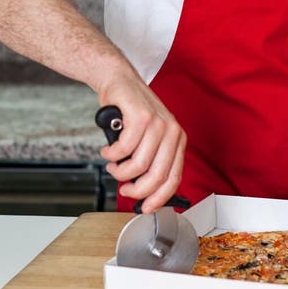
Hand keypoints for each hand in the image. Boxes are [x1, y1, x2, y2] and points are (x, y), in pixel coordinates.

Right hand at [97, 75, 186, 212]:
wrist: (119, 81)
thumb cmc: (131, 112)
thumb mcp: (150, 137)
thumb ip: (152, 160)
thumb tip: (146, 192)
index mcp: (178, 139)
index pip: (174, 178)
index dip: (159, 197)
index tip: (145, 207)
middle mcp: (172, 131)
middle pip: (156, 176)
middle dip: (136, 190)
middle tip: (124, 188)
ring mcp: (158, 123)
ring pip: (138, 165)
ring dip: (119, 171)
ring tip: (113, 164)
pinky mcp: (141, 117)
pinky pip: (124, 149)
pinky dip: (111, 155)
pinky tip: (108, 150)